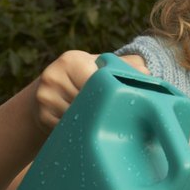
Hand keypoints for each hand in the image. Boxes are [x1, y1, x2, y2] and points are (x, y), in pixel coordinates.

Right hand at [32, 51, 148, 131]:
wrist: (51, 90)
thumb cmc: (85, 77)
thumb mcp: (100, 66)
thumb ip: (124, 66)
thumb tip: (147, 74)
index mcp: (71, 60)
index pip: (95, 81)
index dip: (109, 93)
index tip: (120, 102)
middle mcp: (53, 76)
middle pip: (87, 100)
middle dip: (102, 108)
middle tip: (115, 114)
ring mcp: (45, 97)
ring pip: (78, 116)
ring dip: (91, 120)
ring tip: (99, 118)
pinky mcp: (42, 116)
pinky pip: (68, 127)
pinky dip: (79, 128)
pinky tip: (84, 124)